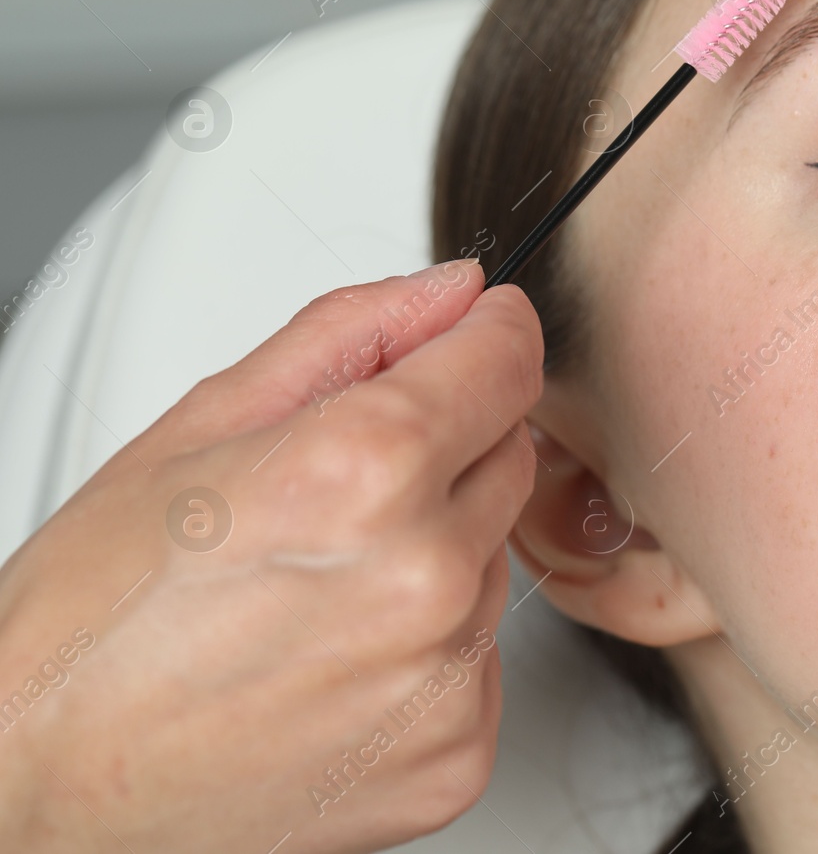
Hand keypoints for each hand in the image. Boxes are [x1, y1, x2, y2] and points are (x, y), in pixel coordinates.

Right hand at [0, 258, 542, 852]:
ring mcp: (446, 676)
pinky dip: (428, 648)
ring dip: (433, 553)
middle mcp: (423, 576)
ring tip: (315, 591)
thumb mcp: (201, 425)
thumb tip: (450, 292)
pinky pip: (481, 657)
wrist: (43, 785)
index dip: (485, 338)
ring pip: (492, 558)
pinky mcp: (456, 753)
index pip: (509, 361)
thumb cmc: (91, 619)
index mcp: (361, 472)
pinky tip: (334, 658)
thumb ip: (350, 333)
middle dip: (445, 450)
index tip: (469, 338)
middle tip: (333, 495)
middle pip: (510, 455)